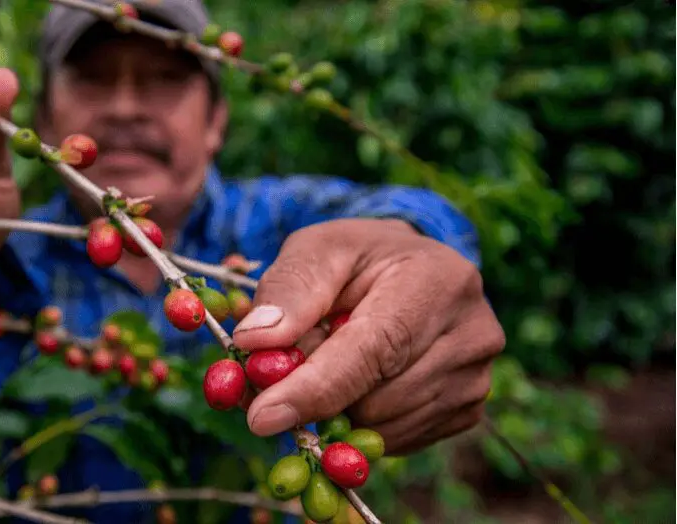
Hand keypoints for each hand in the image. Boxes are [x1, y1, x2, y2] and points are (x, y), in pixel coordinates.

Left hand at [232, 218, 505, 454]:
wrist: (412, 269)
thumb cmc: (359, 258)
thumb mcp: (317, 250)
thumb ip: (287, 290)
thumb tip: (255, 341)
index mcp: (437, 281)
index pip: (374, 350)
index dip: (315, 388)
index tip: (261, 416)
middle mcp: (472, 333)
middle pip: (374, 399)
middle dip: (314, 394)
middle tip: (280, 369)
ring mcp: (476, 377)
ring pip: (381, 427)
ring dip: (336, 408)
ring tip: (329, 361)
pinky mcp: (468, 410)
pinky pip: (396, 440)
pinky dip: (361, 421)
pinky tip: (358, 382)